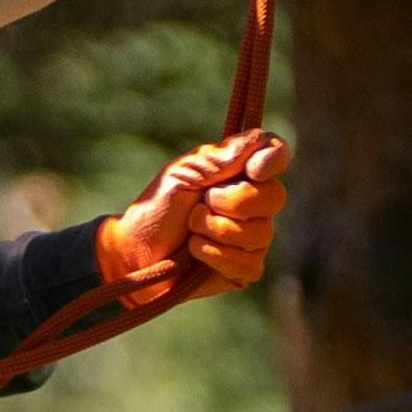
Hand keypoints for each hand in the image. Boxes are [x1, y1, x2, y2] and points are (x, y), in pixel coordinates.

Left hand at [96, 132, 287, 311]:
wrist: (135, 254)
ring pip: (261, 233)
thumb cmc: (157, 209)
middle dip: (232, 202)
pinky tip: (197, 253)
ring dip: (216, 231)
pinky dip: (217, 256)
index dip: (274, 160)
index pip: (276, 154)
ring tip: (192, 232)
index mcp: (238, 171)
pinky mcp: (246, 268)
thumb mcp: (184, 174)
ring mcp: (253, 236)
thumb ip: (221, 158)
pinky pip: (250, 262)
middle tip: (199, 205)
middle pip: (274, 196)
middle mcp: (253, 202)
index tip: (253, 171)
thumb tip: (261, 142)